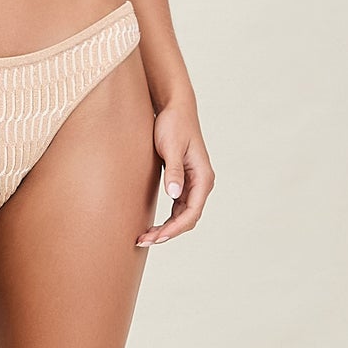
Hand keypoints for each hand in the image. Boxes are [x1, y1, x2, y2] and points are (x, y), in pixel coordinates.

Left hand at [136, 103, 214, 246]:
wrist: (175, 107)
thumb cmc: (174, 124)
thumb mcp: (171, 147)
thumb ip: (174, 171)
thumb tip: (174, 195)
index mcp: (203, 177)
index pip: (191, 213)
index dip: (174, 229)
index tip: (156, 237)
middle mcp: (202, 182)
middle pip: (188, 218)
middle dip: (168, 232)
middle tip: (143, 240)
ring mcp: (193, 183)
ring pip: (182, 215)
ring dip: (166, 228)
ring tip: (144, 236)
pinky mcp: (184, 180)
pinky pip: (178, 207)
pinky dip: (167, 218)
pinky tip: (152, 224)